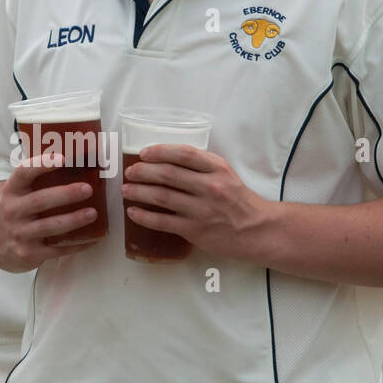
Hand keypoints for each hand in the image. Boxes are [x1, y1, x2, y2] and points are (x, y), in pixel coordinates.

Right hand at [0, 154, 101, 270]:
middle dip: (66, 194)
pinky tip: (92, 239)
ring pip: (49, 226)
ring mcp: (19, 234)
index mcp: (11, 191)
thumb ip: (36, 182)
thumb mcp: (17, 194)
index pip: (23, 173)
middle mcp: (12, 211)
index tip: (62, 158)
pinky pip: (56, 249)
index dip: (42, 164)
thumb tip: (77, 166)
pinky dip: (76, 245)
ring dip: (73, 220)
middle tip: (88, 189)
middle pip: (40, 201)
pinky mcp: (28, 253)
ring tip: (92, 213)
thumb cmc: (17, 211)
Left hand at [121, 144, 266, 258]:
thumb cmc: (238, 200)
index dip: (160, 151)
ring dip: (139, 192)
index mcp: (217, 168)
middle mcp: (210, 187)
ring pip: (162, 197)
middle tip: (130, 172)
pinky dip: (144, 216)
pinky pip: (163, 222)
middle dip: (143, 171)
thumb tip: (166, 160)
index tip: (143, 153)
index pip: (184, 154)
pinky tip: (133, 212)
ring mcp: (202, 209)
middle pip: (168, 174)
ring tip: (125, 190)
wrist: (257, 231)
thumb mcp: (226, 175)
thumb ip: (201, 167)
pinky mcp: (195, 230)